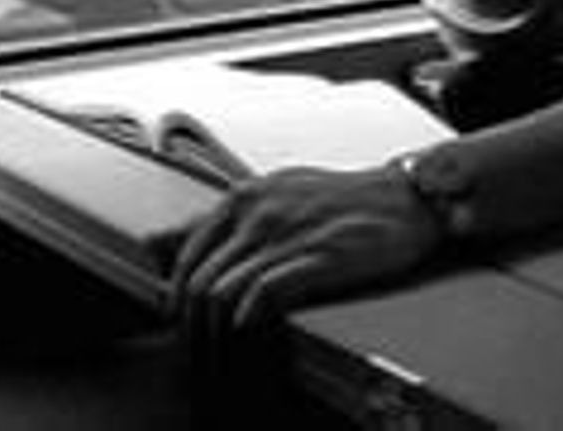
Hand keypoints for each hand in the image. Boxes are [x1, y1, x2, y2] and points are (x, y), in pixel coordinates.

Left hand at [169, 164, 441, 347]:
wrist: (407, 197)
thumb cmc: (343, 200)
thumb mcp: (272, 196)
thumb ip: (215, 222)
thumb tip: (155, 242)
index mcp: (242, 198)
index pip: (186, 256)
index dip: (176, 300)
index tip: (180, 327)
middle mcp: (257, 213)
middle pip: (198, 282)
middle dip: (191, 331)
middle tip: (197, 360)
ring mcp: (286, 233)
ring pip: (222, 292)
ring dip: (214, 340)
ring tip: (220, 366)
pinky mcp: (318, 256)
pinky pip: (264, 292)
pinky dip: (247, 320)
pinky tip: (248, 335)